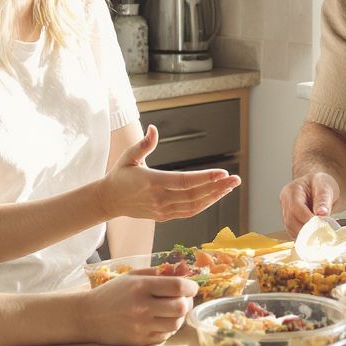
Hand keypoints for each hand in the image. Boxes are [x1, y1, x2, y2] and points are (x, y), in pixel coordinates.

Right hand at [84, 271, 196, 345]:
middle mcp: (142, 307)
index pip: (177, 287)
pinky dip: (169, 327)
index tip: (192, 287)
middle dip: (188, 302)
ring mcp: (141, 326)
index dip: (191, 287)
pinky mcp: (140, 341)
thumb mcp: (132, 276)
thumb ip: (157, 273)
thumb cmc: (112, 293)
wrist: (89, 316)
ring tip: (174, 310)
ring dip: (180, 316)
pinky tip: (162, 320)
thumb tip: (183, 272)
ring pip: (176, 324)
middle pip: (180, 307)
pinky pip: (165, 335)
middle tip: (185, 299)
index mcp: (141, 287)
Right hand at [98, 125, 240, 221]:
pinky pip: (189, 212)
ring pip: (194, 206)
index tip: (223, 173)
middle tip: (236, 179)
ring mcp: (162, 210)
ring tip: (230, 187)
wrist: (109, 200)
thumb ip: (144, 144)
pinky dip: (204, 205)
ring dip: (214, 197)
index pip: (183, 181)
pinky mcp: (164, 216)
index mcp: (151, 182)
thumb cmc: (120, 175)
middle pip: (194, 195)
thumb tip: (154, 129)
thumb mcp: (128, 156)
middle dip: (217, 187)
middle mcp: (159, 199)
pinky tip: (216, 196)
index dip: (205, 178)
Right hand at [278, 172, 339, 237]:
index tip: (320, 225)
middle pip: (290, 220)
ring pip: (290, 228)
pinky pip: (293, 231)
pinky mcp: (290, 220)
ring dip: (304, 234)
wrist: (320, 187)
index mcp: (292, 190)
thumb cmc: (321, 184)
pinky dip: (303, 236)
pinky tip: (313, 236)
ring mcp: (286, 211)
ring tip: (318, 234)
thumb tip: (321, 213)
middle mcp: (285, 201)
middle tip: (321, 233)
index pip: (295, 207)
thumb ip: (323, 199)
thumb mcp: (325, 187)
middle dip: (305, 229)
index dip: (307, 218)